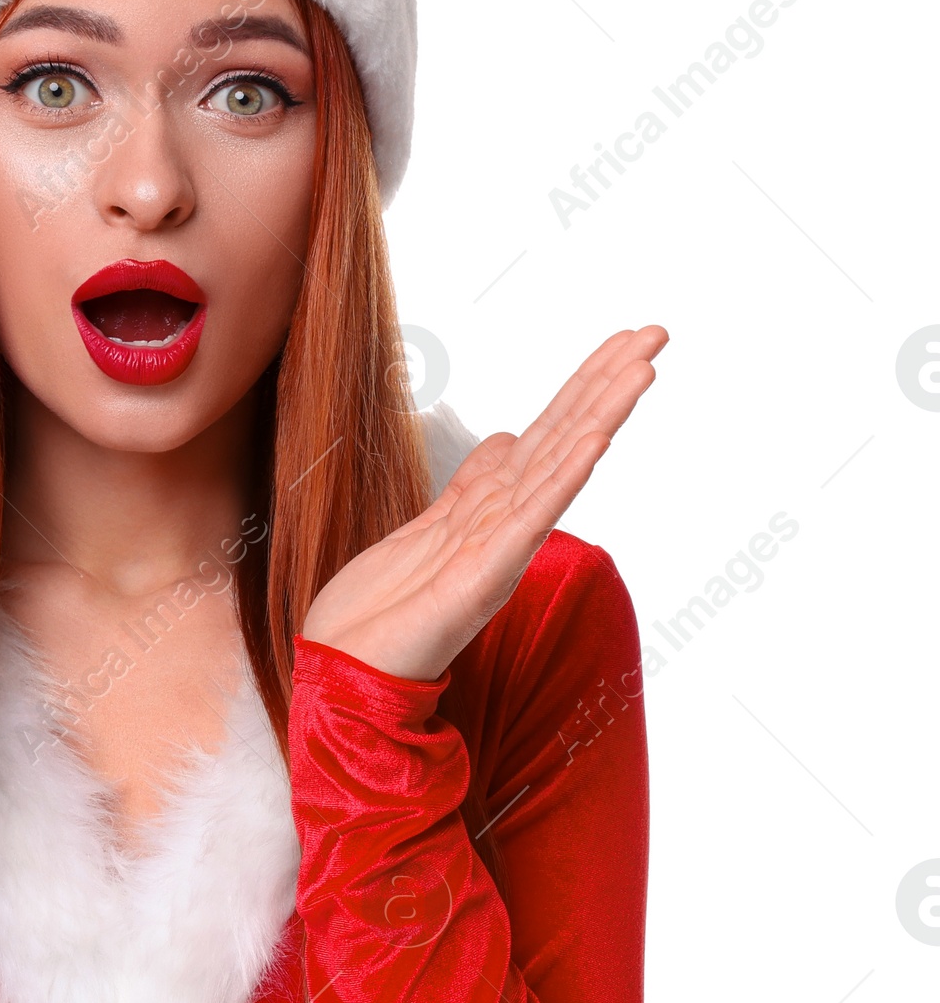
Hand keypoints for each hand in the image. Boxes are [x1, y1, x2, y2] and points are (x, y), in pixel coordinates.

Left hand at [302, 325, 667, 681]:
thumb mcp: (428, 528)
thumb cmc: (382, 612)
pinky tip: (594, 440)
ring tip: (641, 370)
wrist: (346, 669)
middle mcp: (505, 525)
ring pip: (558, 468)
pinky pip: (530, 521)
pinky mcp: (481, 579)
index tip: (626, 339)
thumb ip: (474, 485)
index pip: (548, 432)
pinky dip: (563, 479)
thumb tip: (505, 439)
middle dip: (608, 383)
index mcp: (491, 508)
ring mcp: (498, 550)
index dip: (585, 383)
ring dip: (601, 415)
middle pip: (564, 438)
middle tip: (656, 333)